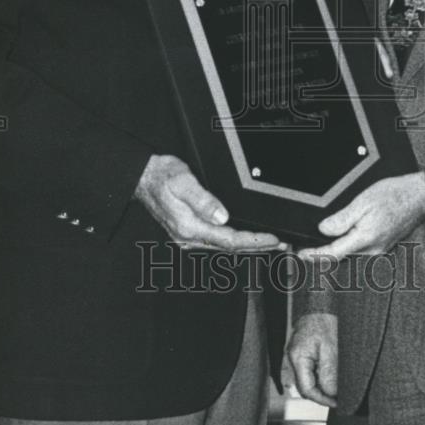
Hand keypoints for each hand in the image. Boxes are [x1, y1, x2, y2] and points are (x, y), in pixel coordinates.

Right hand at [134, 154, 282, 251]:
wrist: (143, 177)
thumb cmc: (161, 176)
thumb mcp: (183, 181)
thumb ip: (203, 200)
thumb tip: (222, 216)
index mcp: (189, 226)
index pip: (229, 240)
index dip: (253, 241)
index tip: (272, 239)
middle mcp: (188, 236)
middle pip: (229, 248)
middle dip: (257, 247)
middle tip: (280, 244)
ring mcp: (187, 237)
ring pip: (224, 247)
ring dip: (248, 246)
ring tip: (270, 243)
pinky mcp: (188, 232)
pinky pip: (216, 242)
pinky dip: (235, 242)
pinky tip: (245, 240)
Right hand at [284, 312, 337, 407]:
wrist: (320, 301)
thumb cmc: (324, 319)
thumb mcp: (331, 348)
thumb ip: (329, 373)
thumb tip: (331, 394)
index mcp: (298, 358)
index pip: (307, 389)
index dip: (323, 399)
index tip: (337, 402)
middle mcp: (294, 358)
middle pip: (306, 386)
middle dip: (323, 394)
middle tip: (339, 396)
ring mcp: (297, 354)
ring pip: (308, 379)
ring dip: (322, 385)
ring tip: (338, 385)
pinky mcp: (303, 351)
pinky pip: (310, 370)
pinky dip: (321, 375)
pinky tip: (331, 373)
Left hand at [298, 172, 424, 260]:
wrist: (420, 196)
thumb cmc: (395, 195)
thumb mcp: (363, 201)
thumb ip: (342, 219)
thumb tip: (324, 230)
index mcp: (366, 239)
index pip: (334, 253)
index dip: (315, 255)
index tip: (301, 254)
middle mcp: (373, 249)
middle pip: (341, 257)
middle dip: (322, 255)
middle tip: (305, 250)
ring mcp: (379, 249)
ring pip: (350, 255)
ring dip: (334, 252)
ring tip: (318, 247)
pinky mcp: (383, 245)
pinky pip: (360, 250)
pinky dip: (347, 247)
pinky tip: (341, 240)